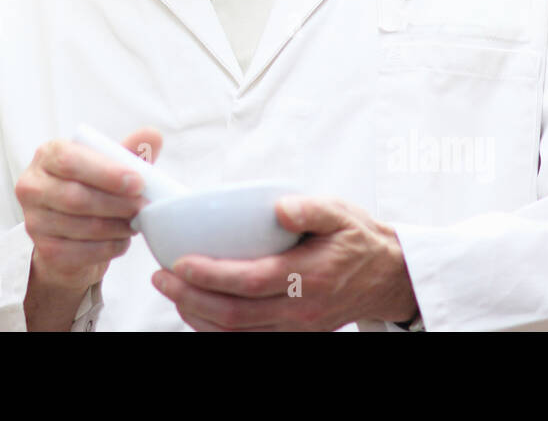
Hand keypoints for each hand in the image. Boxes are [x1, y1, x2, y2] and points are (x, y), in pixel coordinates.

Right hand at [15, 127, 161, 293]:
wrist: (69, 230)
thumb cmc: (91, 187)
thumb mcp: (109, 165)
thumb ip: (129, 150)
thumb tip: (152, 134)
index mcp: (47, 155)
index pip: (70, 161)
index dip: (106, 173)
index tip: (138, 182)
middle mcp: (32, 186)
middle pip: (76, 197)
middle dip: (117, 203)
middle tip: (144, 206)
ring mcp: (34, 220)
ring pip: (83, 226)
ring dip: (117, 227)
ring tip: (136, 222)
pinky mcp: (45, 250)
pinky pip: (83, 252)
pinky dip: (110, 247)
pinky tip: (122, 240)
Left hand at [150, 196, 417, 330]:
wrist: (386, 276)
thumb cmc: (357, 238)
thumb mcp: (340, 212)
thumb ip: (311, 208)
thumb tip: (279, 207)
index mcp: (310, 276)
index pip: (251, 282)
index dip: (211, 276)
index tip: (180, 261)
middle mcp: (301, 310)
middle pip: (236, 315)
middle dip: (191, 298)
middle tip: (160, 277)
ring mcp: (297, 328)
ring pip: (237, 333)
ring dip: (197, 316)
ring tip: (170, 291)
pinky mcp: (294, 334)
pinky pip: (247, 340)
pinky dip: (215, 330)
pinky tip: (195, 310)